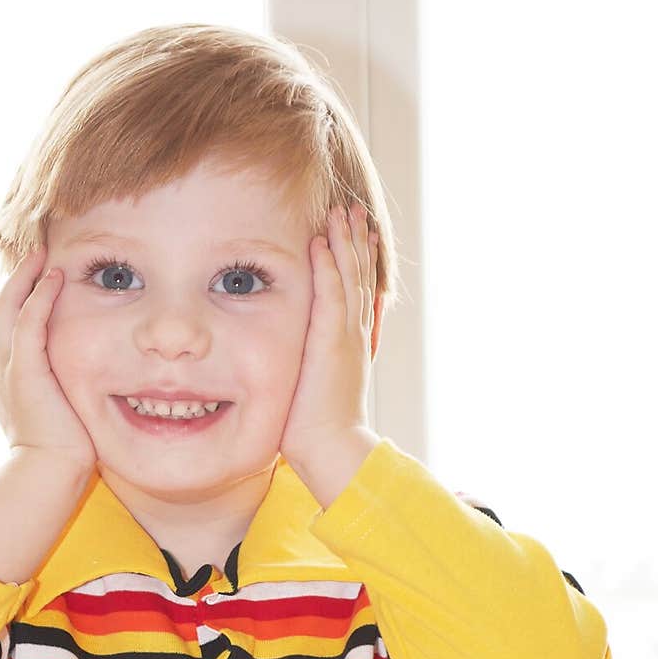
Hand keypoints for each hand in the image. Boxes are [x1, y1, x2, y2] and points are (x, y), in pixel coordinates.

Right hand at [0, 244, 97, 465]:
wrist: (48, 473)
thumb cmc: (62, 455)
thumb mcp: (63, 415)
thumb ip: (68, 394)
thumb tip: (90, 388)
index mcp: (9, 379)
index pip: (12, 329)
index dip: (23, 301)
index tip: (40, 280)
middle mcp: (2, 368)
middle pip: (2, 310)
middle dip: (18, 280)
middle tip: (36, 253)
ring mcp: (8, 368)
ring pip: (9, 309)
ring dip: (26, 278)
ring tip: (41, 254)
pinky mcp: (23, 371)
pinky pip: (27, 323)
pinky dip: (38, 297)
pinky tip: (53, 277)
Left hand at [280, 201, 378, 470]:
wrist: (330, 448)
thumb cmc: (316, 429)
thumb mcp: (316, 388)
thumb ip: (311, 366)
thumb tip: (299, 362)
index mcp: (350, 343)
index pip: (354, 292)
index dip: (356, 261)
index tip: (356, 234)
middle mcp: (352, 334)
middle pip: (358, 276)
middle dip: (356, 241)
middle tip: (356, 210)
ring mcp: (345, 336)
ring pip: (349, 278)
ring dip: (346, 242)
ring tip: (345, 211)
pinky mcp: (331, 343)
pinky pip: (330, 296)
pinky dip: (328, 268)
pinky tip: (322, 243)